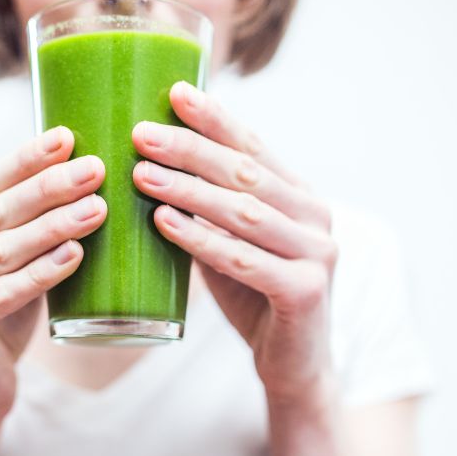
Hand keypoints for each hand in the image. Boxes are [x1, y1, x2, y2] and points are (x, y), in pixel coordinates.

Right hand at [0, 127, 105, 422]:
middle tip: (94, 170)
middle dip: (47, 190)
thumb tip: (79, 168)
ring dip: (51, 227)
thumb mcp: (9, 262)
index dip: (24, 161)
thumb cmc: (0, 317)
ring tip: (96, 209)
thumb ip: (24, 224)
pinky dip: (39, 274)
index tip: (68, 138)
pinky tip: (74, 254)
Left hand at [132, 82, 337, 400]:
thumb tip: (150, 167)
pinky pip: (244, 260)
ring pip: (243, 212)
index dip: (214, 119)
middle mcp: (314, 215)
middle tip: (141, 133)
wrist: (293, 363)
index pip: (252, 147)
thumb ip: (209, 210)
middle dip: (190, 149)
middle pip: (245, 173)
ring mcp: (316, 252)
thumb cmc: (254, 297)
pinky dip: (201, 239)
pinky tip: (164, 222)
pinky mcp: (306, 290)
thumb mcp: (231, 243)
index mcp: (298, 196)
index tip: (174, 92)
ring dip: (187, 190)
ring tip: (140, 174)